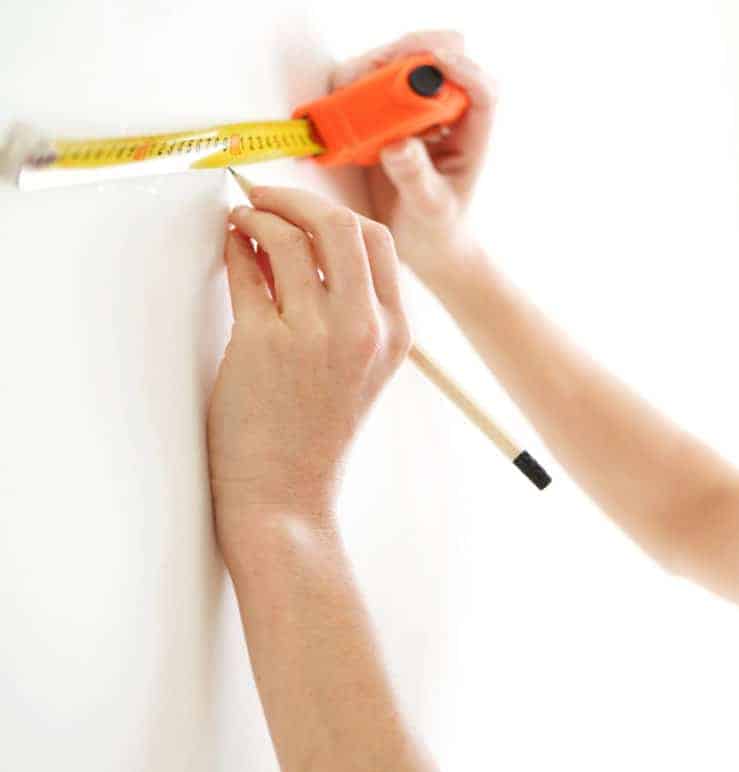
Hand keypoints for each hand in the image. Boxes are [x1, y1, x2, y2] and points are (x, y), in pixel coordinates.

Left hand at [207, 186, 410, 538]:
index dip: (333, 212)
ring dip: (258, 218)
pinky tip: (229, 247)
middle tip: (262, 196)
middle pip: (338, 226)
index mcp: (395, 333)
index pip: (376, 241)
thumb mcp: (357, 369)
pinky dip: (235, 248)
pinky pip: (247, 272)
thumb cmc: (315, 433)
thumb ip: (346, 309)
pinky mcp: (265, 344)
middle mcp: (363, 328)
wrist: (286, 495)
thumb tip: (297, 241)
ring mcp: (316, 336)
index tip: (300, 207)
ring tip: (240, 221)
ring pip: (290, 240)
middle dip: (294, 199)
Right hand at [328, 29, 498, 290]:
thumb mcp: (430, 209)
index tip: (435, 64)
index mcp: (471, 133)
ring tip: (347, 96)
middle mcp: (443, 114)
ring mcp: (411, 112)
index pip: (480, 89)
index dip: (461, 68)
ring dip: (369, 72)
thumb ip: (417, 180)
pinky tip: (336, 114)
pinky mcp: (381, 116)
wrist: (419, 243)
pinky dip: (346, 92)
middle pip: (432, 61)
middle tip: (374, 74)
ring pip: (394, 67)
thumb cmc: (438, 229)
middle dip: (404, 58)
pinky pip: (363, 88)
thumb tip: (398, 145)